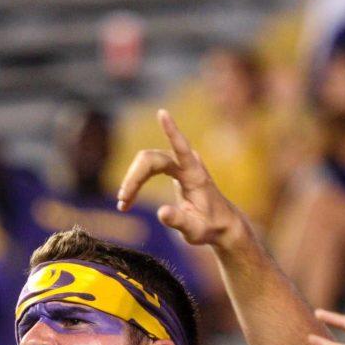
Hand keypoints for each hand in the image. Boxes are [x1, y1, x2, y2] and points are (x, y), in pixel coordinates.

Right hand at [116, 109, 252, 248]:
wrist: (221, 224)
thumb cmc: (210, 227)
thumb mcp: (196, 231)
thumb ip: (179, 222)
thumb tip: (161, 213)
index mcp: (195, 176)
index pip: (182, 149)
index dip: (172, 131)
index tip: (162, 113)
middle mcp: (187, 165)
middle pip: (152, 159)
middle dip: (134, 177)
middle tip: (123, 202)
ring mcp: (179, 165)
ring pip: (147, 162)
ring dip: (132, 181)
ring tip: (123, 205)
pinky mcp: (173, 169)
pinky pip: (148, 168)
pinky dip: (136, 183)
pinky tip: (127, 201)